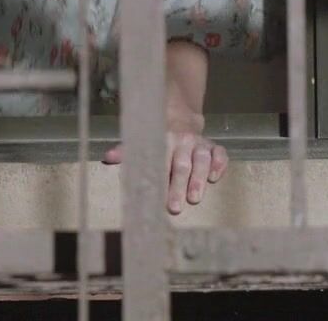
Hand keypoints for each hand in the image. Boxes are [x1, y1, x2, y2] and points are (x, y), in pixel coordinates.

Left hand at [103, 128, 228, 214]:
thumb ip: (127, 151)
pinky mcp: (214, 147)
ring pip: (201, 160)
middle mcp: (182, 141)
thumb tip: (108, 157)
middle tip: (175, 208)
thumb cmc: (157, 138)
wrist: (180, 118)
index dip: (159, 181)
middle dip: (178, 187)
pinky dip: (219, 164)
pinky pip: (220, 154)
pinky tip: (215, 178)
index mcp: (162, 140)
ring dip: (199, 179)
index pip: (161, 163)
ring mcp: (199, 143)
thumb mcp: (142, 141)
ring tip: (195, 198)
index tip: (156, 200)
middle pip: (181, 165)